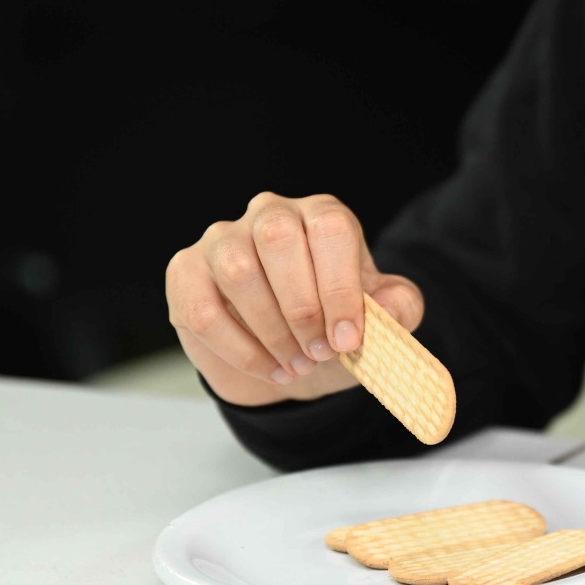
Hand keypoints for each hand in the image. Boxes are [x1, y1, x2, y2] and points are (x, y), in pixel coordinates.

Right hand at [165, 192, 423, 405]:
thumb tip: (392, 304)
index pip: (330, 229)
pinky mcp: (186, 272)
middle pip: (278, 236)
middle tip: (321, 352)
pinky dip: (241, 350)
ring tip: (298, 365)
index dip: (341, 286)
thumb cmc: (335, 329)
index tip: (348, 339)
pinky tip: (270, 370)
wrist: (291, 359)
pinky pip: (203, 309)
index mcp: (322, 215)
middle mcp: (270, 214)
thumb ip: (398, 308)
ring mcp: (223, 239)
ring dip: (272, 330)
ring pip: (237, 270)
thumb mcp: (378, 324)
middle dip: (303, 306)